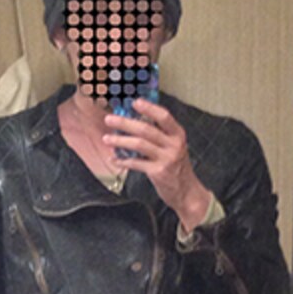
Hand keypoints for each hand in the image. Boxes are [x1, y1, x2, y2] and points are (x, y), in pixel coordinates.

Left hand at [103, 99, 211, 230]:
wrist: (186, 191)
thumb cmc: (176, 167)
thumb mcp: (174, 147)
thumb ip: (160, 135)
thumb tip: (135, 121)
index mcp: (178, 134)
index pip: (164, 116)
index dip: (149, 108)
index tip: (134, 102)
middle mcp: (174, 145)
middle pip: (146, 129)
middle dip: (125, 123)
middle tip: (109, 119)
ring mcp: (166, 159)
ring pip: (139, 144)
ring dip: (120, 140)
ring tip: (106, 138)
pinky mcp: (158, 172)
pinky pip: (136, 163)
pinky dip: (123, 160)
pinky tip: (113, 158)